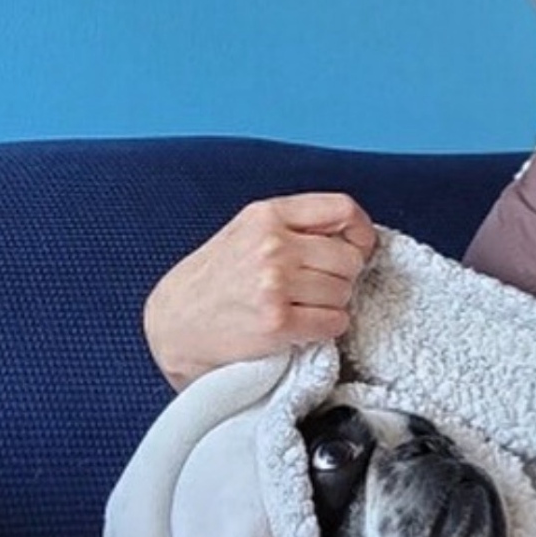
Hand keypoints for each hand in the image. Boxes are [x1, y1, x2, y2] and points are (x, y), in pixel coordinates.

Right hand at [143, 193, 377, 389]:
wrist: (175, 324)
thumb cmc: (217, 278)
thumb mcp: (248, 231)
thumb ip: (296, 224)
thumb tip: (355, 234)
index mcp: (267, 215)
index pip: (343, 209)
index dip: (360, 232)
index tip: (357, 248)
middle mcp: (272, 245)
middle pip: (350, 258)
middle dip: (342, 276)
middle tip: (316, 287)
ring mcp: (274, 284)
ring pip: (345, 293)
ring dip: (332, 304)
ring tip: (302, 306)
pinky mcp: (277, 323)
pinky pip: (335, 322)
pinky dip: (327, 327)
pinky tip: (304, 326)